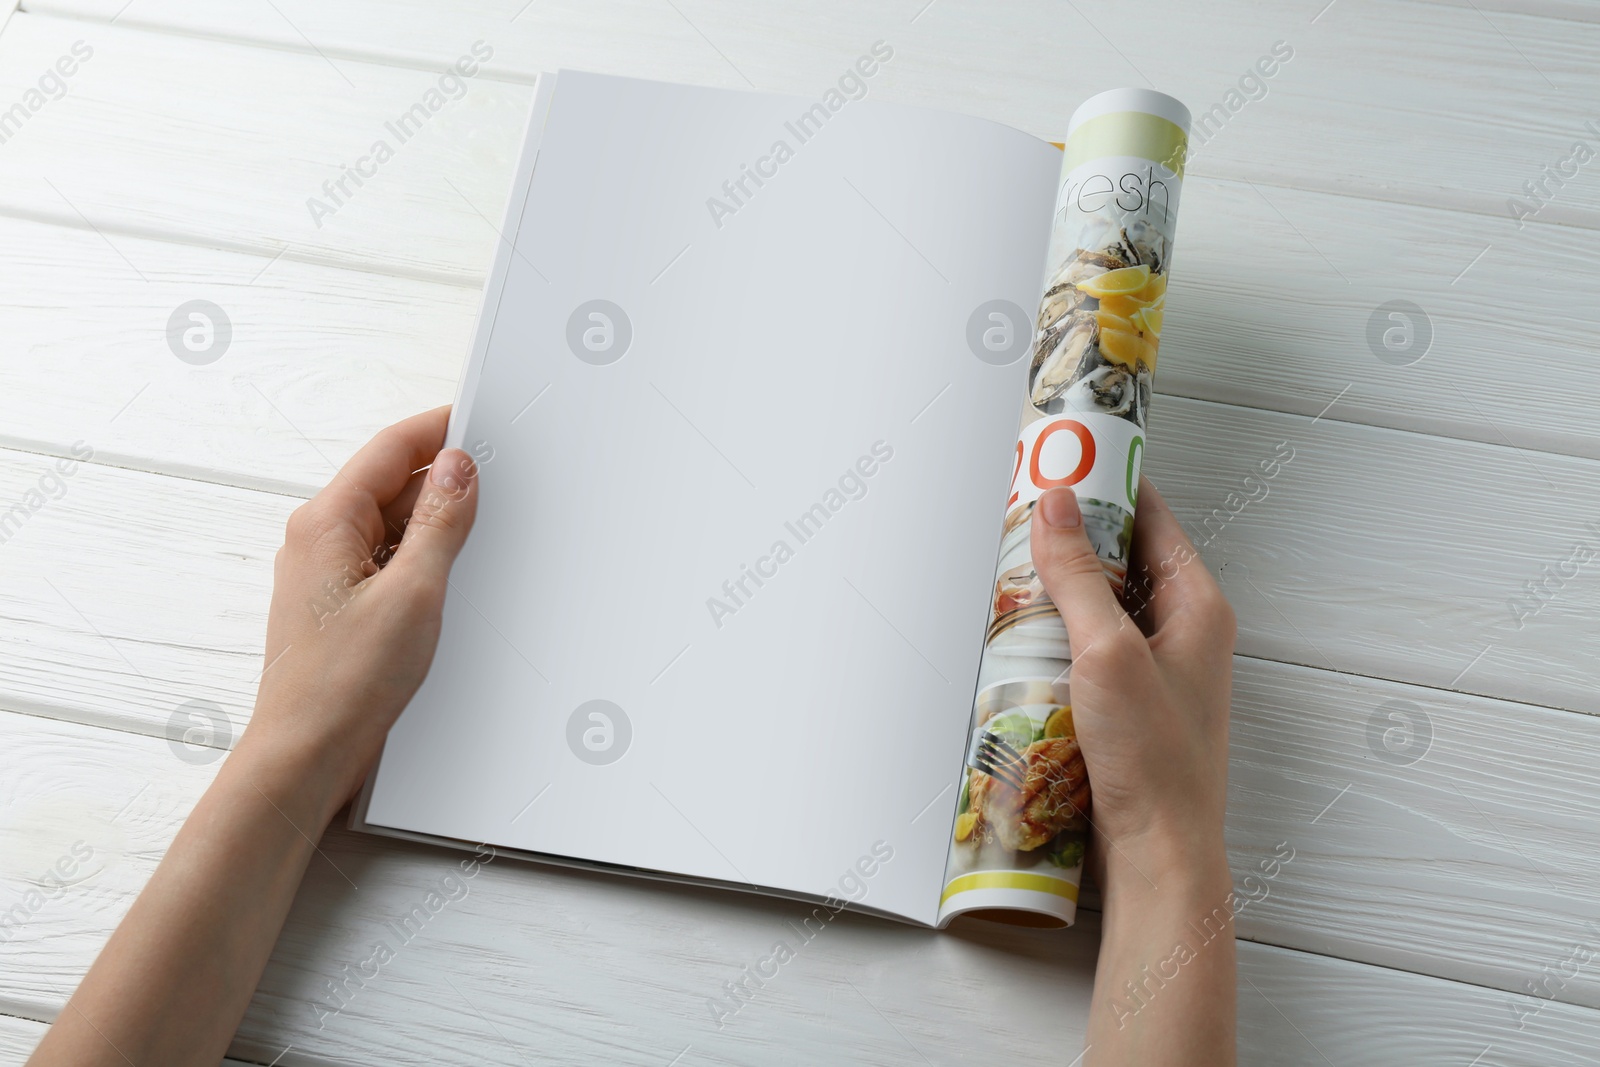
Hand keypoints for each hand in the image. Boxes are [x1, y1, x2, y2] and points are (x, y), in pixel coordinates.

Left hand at [28, 408, 481, 1066]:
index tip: (486, 423)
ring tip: (476, 549)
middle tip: (499, 492)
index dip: (442, 430)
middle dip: (447, 485)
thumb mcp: (414, 592)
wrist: (306, 755)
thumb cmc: (345, 684)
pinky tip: (452, 585)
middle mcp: (319, 538)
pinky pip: (388, 561)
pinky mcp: (341, 604)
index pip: (393, 448)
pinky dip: (423, 563)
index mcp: (327, 521)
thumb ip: (441, 522)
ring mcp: (328, 572)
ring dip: (437, 530)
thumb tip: (459, 467)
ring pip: (394, 525)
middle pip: (394, 483)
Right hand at [1032, 477, 1236, 1064]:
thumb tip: (1054, 501)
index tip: (1059, 459)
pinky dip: (1060, 632)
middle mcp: (1185, 630)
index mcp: (1198, 605)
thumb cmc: (1154, 760)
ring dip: (1061, 586)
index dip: (1107, 483)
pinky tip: (1022, 638)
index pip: (1152, 517)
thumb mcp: (1107, 651)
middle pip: (1124, 557)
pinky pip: (1093, 645)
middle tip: (1018, 516)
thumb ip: (1079, 574)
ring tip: (1011, 573)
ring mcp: (1159, 668)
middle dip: (1072, 535)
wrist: (1160, 855)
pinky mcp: (1131, 702)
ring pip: (1104, 602)